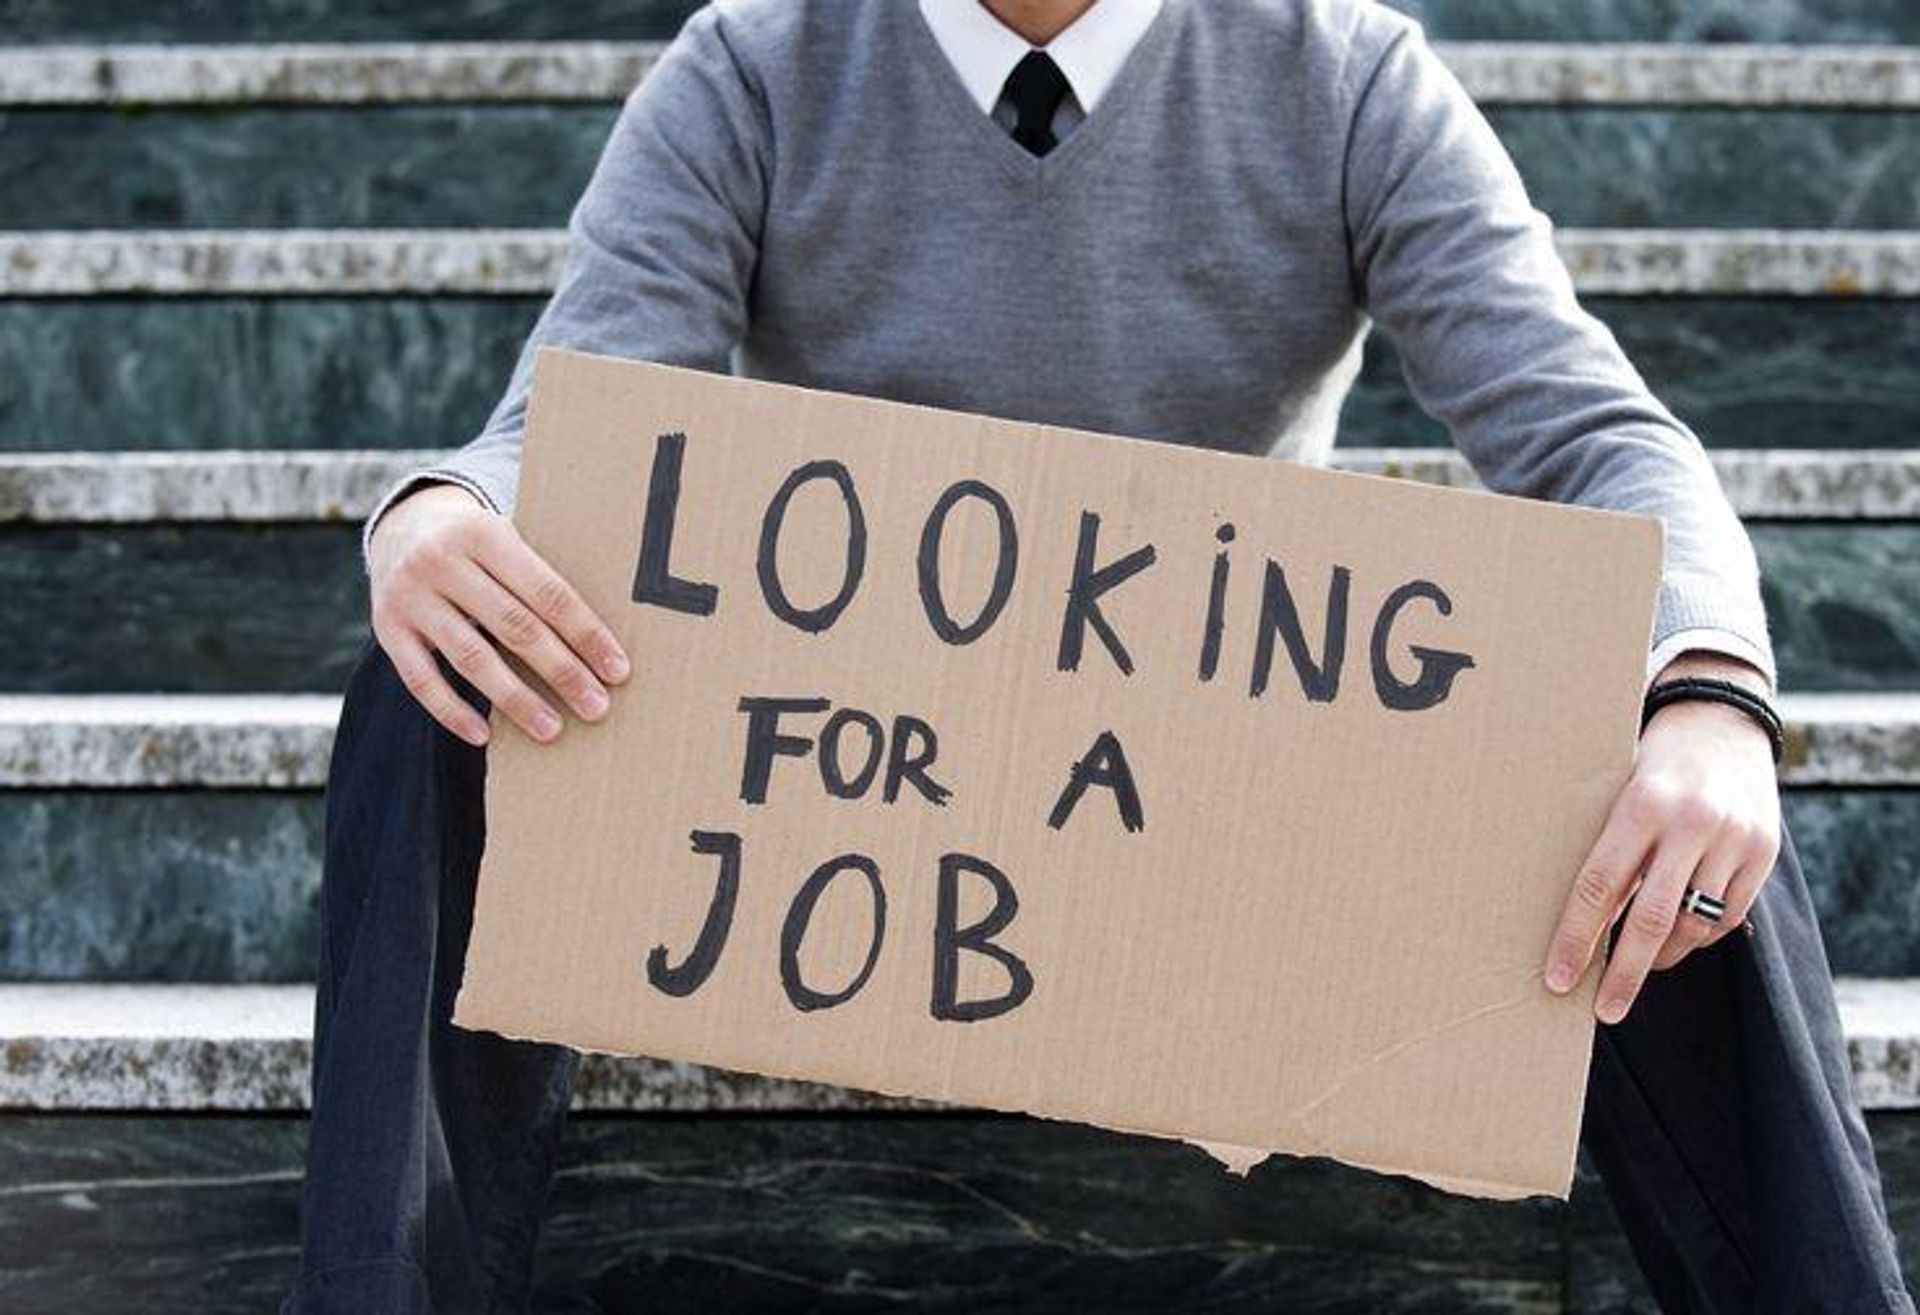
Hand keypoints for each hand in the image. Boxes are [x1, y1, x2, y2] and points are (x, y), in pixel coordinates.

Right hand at [368, 482, 630, 745]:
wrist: (403, 525)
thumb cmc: (479, 544)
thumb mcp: (506, 537)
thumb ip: (539, 576)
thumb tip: (601, 639)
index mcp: (485, 534)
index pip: (547, 592)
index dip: (586, 634)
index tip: (617, 670)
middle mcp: (442, 561)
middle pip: (514, 627)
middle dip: (561, 671)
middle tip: (596, 706)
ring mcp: (410, 596)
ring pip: (470, 657)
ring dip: (515, 699)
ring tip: (551, 729)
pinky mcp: (386, 627)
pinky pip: (419, 679)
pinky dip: (452, 711)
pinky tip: (484, 735)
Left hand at [1542, 654, 1780, 1022]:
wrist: (1721, 721)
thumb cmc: (1649, 761)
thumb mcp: (1618, 790)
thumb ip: (1607, 848)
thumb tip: (1577, 922)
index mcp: (1640, 805)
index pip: (1599, 887)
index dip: (1576, 939)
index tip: (1557, 978)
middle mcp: (1691, 824)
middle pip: (1650, 920)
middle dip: (1623, 974)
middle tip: (1602, 1009)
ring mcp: (1734, 840)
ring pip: (1693, 925)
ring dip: (1661, 956)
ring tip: (1638, 967)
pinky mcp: (1764, 853)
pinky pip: (1727, 917)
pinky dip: (1698, 936)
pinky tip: (1678, 938)